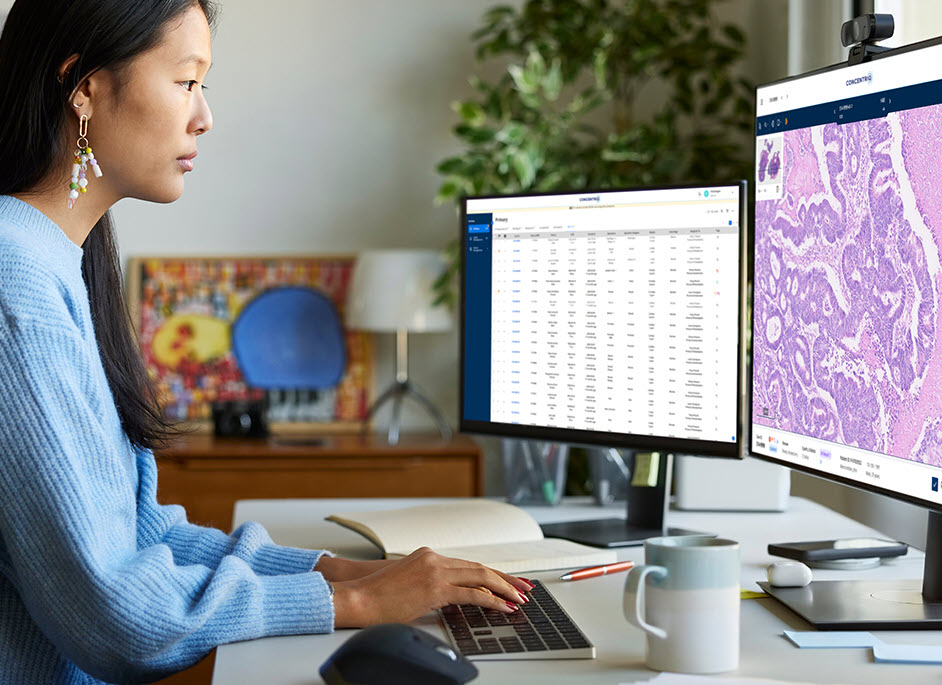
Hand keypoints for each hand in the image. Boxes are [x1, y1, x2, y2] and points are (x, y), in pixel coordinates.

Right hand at [330, 547, 534, 627]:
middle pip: (479, 567)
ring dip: (504, 589)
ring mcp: (435, 570)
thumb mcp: (409, 583)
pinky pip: (472, 593)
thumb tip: (451, 598)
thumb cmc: (378, 596)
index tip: (508, 581)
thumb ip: (431, 584)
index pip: (468, 563)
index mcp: (429, 555)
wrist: (358, 598)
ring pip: (480, 576)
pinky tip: (503, 607)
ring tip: (519, 599)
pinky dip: (492, 600)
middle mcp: (434, 558)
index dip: (491, 573)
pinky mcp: (435, 587)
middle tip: (524, 588)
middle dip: (505, 579)